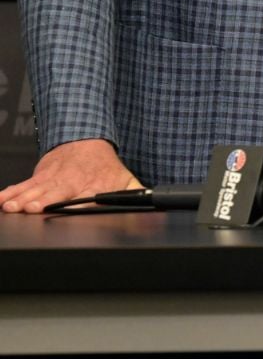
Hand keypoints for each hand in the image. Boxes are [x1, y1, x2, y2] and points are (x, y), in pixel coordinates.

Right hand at [0, 138, 140, 213]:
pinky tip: (0, 201)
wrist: (85, 140)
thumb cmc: (104, 167)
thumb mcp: (125, 179)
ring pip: (35, 190)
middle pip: (55, 194)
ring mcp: (52, 180)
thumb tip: (151, 218)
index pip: (84, 199)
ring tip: (12, 206)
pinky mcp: (37, 177)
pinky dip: (9, 192)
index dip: (74, 205)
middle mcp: (70, 184)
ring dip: (22, 198)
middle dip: (43, 201)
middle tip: (31, 208)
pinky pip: (21, 185)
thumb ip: (138, 196)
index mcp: (93, 186)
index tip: (65, 208)